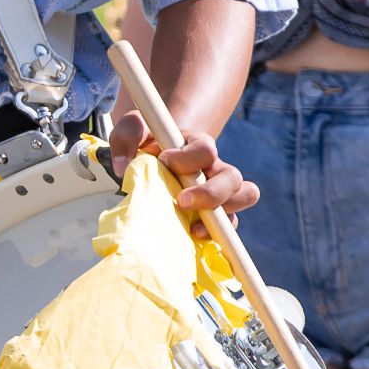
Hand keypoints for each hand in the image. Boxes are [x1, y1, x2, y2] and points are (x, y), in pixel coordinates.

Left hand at [108, 115, 256, 230]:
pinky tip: (194, 237)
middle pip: (232, 177)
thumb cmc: (144, 144)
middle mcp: (214, 167)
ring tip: (194, 227)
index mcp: (197, 144)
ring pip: (244, 196)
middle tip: (182, 201)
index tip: (164, 160)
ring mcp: (219, 190)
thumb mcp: (132, 131)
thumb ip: (126, 135)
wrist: (152, 161)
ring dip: (223, 213)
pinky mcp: (216, 212)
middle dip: (209, 193)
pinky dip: (218, 233)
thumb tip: (123, 166)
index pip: (206, 149)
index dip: (187, 158)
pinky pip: (230, 223)